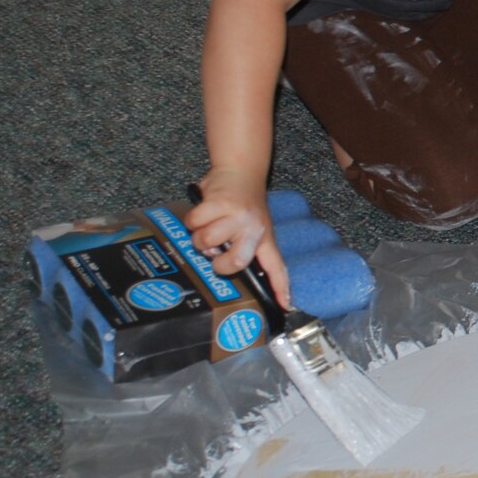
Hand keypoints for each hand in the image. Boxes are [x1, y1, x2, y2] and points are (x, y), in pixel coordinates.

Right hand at [183, 168, 290, 308]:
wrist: (240, 170)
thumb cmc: (241, 204)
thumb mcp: (251, 226)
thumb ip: (242, 247)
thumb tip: (224, 269)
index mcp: (264, 238)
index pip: (276, 266)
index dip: (279, 288)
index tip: (285, 306)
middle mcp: (254, 228)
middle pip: (234, 262)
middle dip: (217, 262)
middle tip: (215, 251)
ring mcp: (237, 215)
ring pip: (206, 241)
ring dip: (200, 235)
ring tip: (209, 224)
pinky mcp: (218, 203)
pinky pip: (194, 223)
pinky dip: (192, 219)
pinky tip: (203, 211)